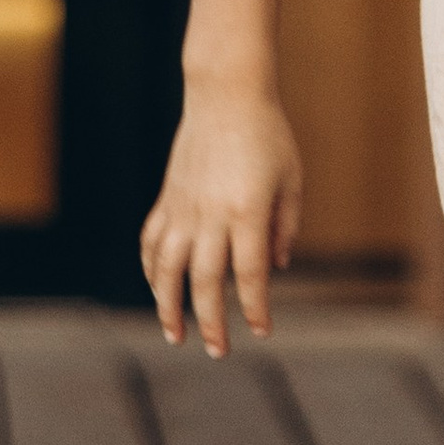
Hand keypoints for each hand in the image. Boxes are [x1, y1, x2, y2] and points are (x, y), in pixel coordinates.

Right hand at [140, 86, 303, 353]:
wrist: (226, 93)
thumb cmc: (269, 133)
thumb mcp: (291, 178)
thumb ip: (285, 225)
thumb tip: (274, 268)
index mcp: (247, 211)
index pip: (250, 274)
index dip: (255, 307)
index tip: (261, 331)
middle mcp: (210, 214)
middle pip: (206, 281)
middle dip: (211, 322)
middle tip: (218, 351)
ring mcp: (183, 207)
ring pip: (167, 270)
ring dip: (168, 307)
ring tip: (175, 336)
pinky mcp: (166, 198)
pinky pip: (152, 243)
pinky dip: (152, 271)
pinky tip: (158, 289)